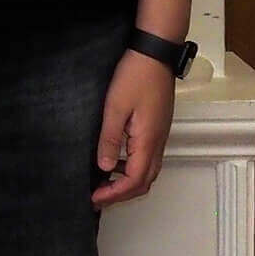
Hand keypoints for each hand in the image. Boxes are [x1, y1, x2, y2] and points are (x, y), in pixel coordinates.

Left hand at [91, 49, 175, 207]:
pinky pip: (146, 158)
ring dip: (127, 182)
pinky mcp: (156, 129)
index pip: (134, 180)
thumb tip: (104, 167)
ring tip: (103, 182)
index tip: (95, 198)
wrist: (154, 56)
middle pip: (144, 181)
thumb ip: (109, 139)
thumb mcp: (115, 107)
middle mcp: (157, 143)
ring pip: (147, 171)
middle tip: (98, 197)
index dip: (115, 194)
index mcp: (147, 141)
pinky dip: (131, 167)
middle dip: (122, 194)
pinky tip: (113, 160)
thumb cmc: (134, 78)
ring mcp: (159, 136)